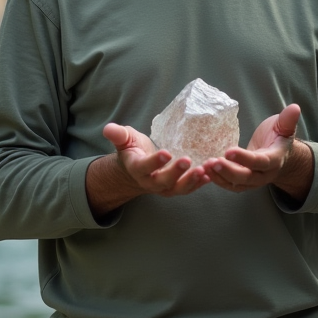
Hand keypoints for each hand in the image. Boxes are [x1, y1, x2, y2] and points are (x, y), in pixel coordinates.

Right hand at [86, 122, 211, 217]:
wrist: (136, 170)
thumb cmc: (132, 150)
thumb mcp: (124, 140)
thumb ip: (118, 135)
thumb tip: (107, 128)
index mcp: (137, 169)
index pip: (145, 167)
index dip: (154, 162)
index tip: (165, 153)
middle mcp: (150, 182)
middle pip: (163, 181)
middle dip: (175, 172)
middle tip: (186, 160)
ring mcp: (164, 188)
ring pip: (178, 188)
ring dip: (191, 181)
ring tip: (204, 170)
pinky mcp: (176, 188)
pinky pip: (188, 189)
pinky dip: (199, 184)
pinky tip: (209, 175)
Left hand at [205, 104, 310, 196]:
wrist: (279, 156)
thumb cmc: (278, 137)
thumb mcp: (284, 126)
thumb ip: (288, 120)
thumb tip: (295, 107)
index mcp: (275, 159)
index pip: (260, 162)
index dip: (245, 158)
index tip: (229, 151)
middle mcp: (264, 174)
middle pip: (246, 177)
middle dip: (229, 171)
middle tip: (212, 162)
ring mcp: (252, 181)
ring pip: (236, 184)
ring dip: (219, 177)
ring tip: (204, 166)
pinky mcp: (242, 182)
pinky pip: (229, 185)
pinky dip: (217, 180)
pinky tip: (204, 171)